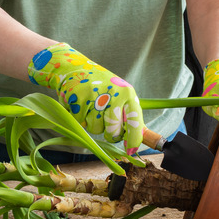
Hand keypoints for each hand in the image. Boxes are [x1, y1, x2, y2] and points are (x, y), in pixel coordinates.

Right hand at [28, 43, 144, 154]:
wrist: (75, 68)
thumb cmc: (101, 87)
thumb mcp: (119, 95)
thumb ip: (129, 115)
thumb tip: (143, 139)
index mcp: (127, 93)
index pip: (135, 121)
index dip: (134, 139)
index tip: (131, 150)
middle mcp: (114, 93)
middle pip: (114, 131)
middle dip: (109, 133)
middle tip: (105, 124)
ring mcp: (95, 96)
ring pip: (96, 129)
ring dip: (92, 124)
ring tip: (90, 108)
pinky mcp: (78, 99)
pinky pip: (81, 123)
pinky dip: (79, 119)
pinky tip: (80, 105)